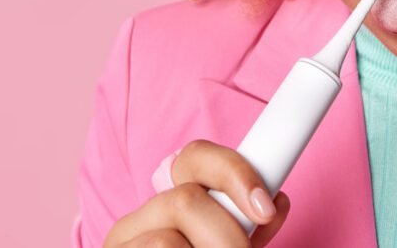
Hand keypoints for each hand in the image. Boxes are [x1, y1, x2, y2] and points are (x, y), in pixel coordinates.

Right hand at [102, 139, 290, 247]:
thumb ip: (247, 230)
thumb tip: (277, 204)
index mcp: (166, 206)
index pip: (194, 159)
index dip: (234, 174)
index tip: (267, 209)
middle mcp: (136, 222)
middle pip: (185, 201)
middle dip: (228, 237)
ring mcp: (119, 247)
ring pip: (166, 242)